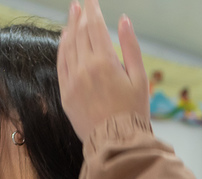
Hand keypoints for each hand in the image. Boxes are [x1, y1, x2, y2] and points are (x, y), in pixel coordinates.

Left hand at [57, 0, 149, 142]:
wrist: (116, 142)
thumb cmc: (133, 112)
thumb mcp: (140, 78)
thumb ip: (131, 47)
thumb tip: (124, 20)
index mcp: (105, 62)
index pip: (95, 27)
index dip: (92, 10)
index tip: (91, 0)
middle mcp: (85, 68)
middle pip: (79, 33)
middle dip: (80, 15)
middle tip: (80, 3)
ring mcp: (73, 81)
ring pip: (68, 46)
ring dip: (69, 28)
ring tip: (72, 14)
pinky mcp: (66, 94)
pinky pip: (61, 64)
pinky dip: (62, 48)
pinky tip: (64, 39)